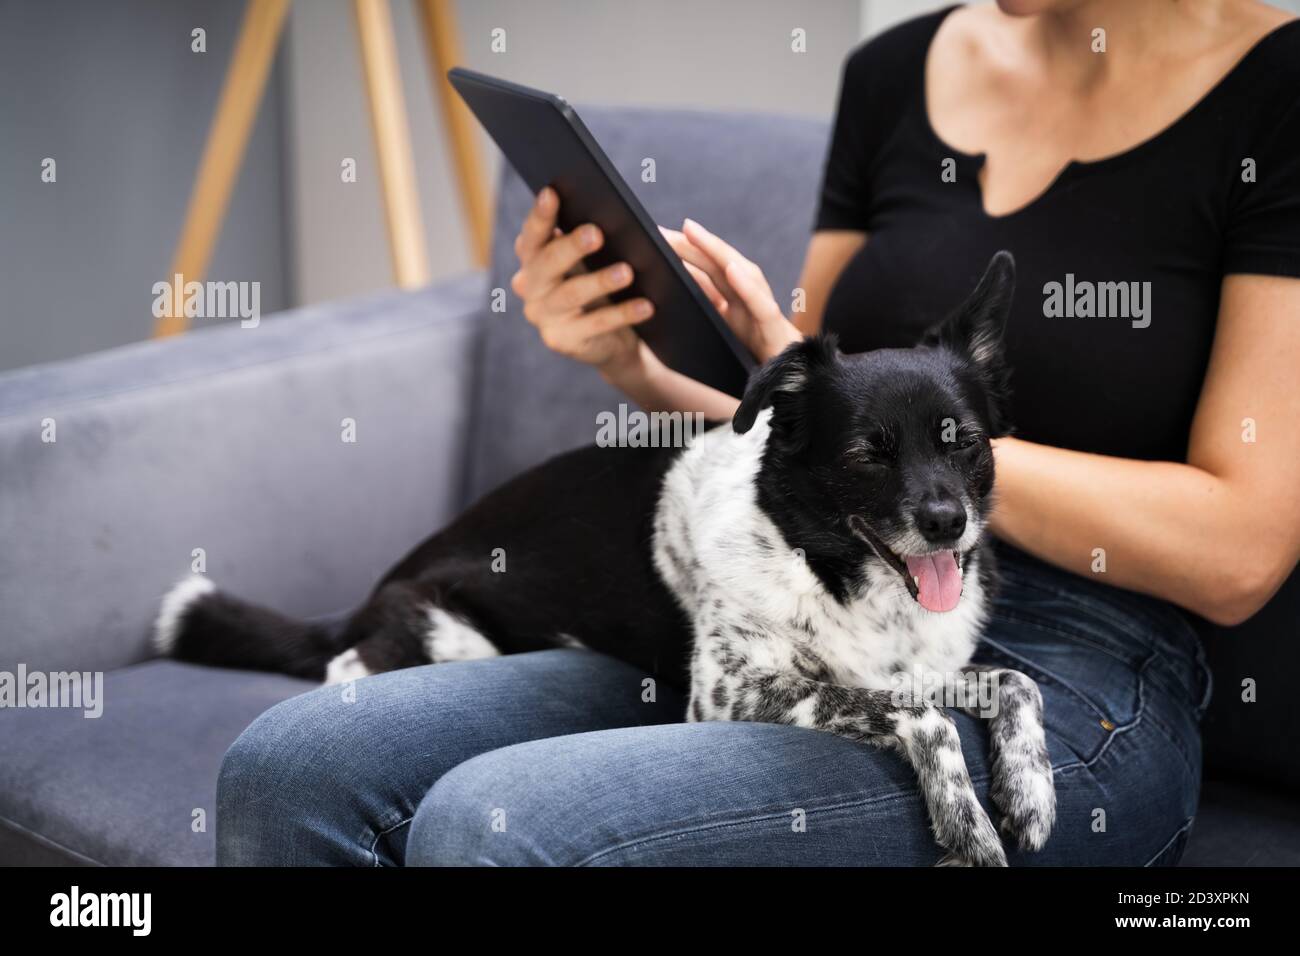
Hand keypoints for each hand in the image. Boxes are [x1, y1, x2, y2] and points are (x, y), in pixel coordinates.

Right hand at [511, 187, 655, 372]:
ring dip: (600, 282)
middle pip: (547, 263)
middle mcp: (529, 286)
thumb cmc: (603, 287)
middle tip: (596, 233)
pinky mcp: (562, 341)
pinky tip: (646, 306)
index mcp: (533, 258)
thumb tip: (606, 211)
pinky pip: (595, 325)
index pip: (532, 234)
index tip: (552, 192)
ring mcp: (543, 316)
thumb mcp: (595, 260)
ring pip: (571, 294)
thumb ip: (589, 238)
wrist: (615, 339)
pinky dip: (622, 314)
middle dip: (571, 246)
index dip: (540, 215)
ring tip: (627, 272)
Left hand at [661, 218, 802, 362]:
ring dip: (717, 251)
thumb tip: (671, 289)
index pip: (709, 270)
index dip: (687, 251)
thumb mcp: (723, 333)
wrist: (791, 382)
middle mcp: (749, 300)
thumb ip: (705, 309)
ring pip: (742, 274)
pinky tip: (731, 269)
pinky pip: (762, 306)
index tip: (659, 235)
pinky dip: (747, 287)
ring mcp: (763, 311)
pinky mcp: (775, 329)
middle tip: (664, 229)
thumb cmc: (756, 359)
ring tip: (693, 233)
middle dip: (694, 244)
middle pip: (720, 265)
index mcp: (735, 302)